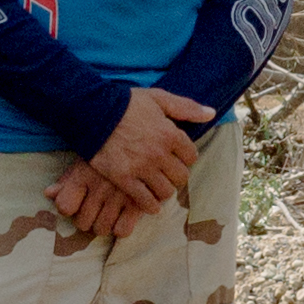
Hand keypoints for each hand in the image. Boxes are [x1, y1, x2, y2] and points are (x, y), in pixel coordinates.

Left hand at [54, 159, 145, 244]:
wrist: (143, 136)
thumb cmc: (111, 150)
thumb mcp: (86, 159)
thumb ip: (67, 179)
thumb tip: (48, 194)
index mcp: (84, 175)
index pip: (64, 206)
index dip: (69, 208)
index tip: (76, 204)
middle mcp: (99, 187)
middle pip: (82, 222)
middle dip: (88, 220)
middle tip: (96, 211)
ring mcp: (118, 196)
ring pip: (101, 229)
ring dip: (104, 225)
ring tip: (110, 214)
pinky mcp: (138, 203)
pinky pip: (122, 230)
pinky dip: (123, 227)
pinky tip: (126, 215)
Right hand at [92, 85, 209, 212]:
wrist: (93, 113)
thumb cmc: (126, 103)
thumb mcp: (158, 98)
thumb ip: (186, 107)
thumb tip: (211, 113)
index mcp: (170, 134)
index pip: (191, 156)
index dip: (186, 157)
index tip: (178, 157)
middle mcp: (159, 153)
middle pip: (181, 176)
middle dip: (176, 175)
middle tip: (168, 173)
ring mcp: (142, 168)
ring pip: (165, 191)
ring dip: (164, 190)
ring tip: (158, 186)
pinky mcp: (124, 179)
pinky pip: (145, 201)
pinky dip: (150, 205)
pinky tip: (149, 203)